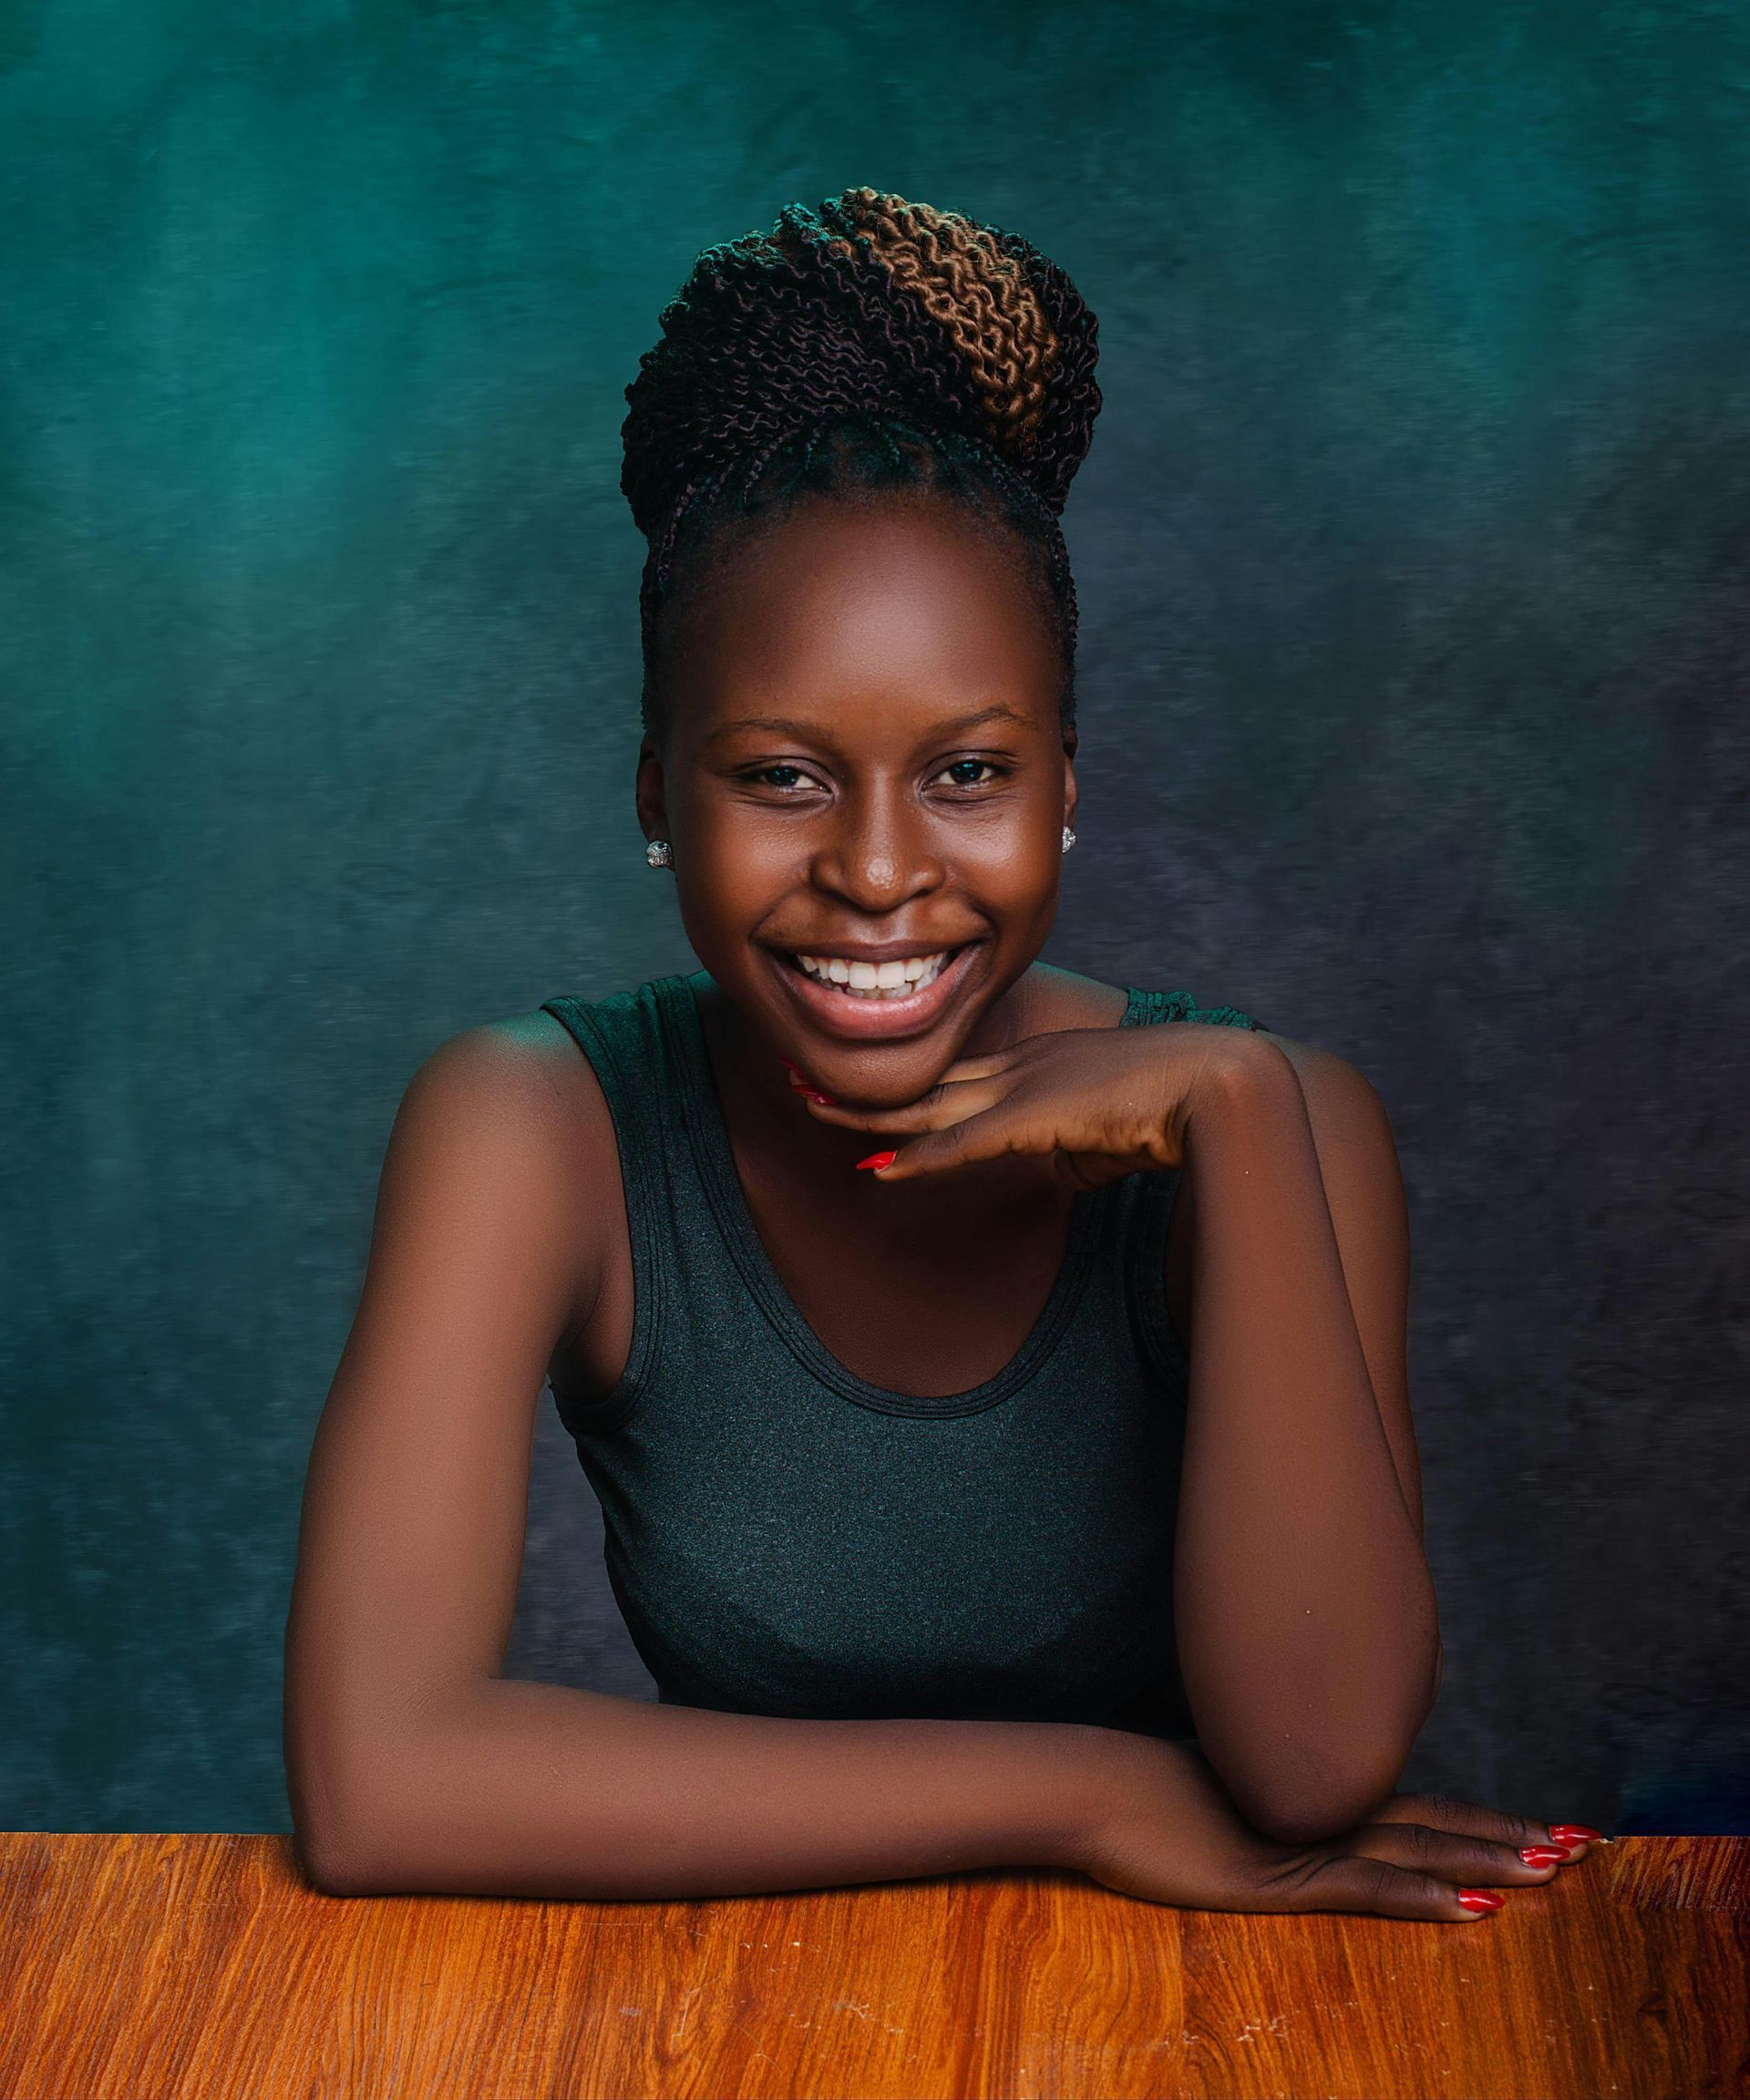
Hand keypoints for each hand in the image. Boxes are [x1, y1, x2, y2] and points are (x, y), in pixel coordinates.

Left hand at [796, 1023, 1279, 1189]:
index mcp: (1041, 1063)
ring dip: (864, 1111)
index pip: (959, 1075)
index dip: (909, 1084)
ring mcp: (1022, 1088)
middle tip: (804, 1075)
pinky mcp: (1030, 1118)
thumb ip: (1076, 1149)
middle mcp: (1021, 1067)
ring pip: (925, 1103)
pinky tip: (874, 1167)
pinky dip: (913, 1157)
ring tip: (809, 1104)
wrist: (1217, 1087)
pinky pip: (957, 1142)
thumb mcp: (1115, 1133)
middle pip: (925, 1079)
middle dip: (862, 1082)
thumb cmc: (1181, 1108)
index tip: (868, 1086)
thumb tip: (1061, 1170)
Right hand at [1076, 1734, 1601, 1921]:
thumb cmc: (1146, 1799)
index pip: (1420, 1809)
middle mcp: (1324, 1811)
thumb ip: (1271, 1812)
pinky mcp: (1280, 1875)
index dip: (1484, 1819)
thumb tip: (1297, 1819)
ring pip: (1417, 1848)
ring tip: (1554, 1869)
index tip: (1545, 1826)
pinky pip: (1364, 1887)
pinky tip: (1471, 1906)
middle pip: (1437, 1822)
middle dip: (1512, 1835)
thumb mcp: (1223, 1808)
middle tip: (1586, 1844)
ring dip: (1490, 1858)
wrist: (1098, 1787)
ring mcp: (1306, 1841)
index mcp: (1316, 1798)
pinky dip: (1423, 1893)